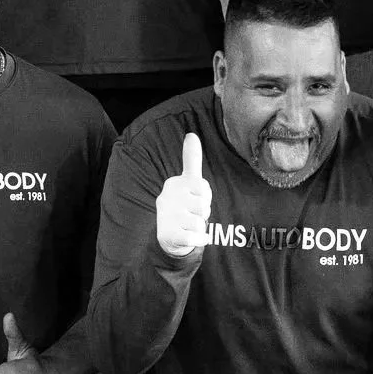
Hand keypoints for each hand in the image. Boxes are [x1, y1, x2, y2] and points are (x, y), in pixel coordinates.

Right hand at [155, 132, 211, 256]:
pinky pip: (196, 237)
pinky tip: (192, 237)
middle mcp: (167, 198)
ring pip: (199, 222)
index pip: (204, 189)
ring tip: (189, 225)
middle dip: (203, 213)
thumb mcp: (188, 181)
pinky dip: (200, 239)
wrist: (169, 236)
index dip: (205, 197)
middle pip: (203, 206)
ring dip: (200, 227)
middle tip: (192, 214)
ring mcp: (166, 217)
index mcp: (173, 183)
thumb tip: (191, 134)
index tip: (195, 199)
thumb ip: (191, 159)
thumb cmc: (183, 204)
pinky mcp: (168, 235)